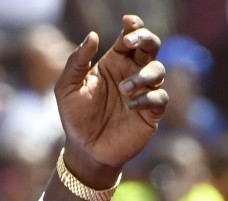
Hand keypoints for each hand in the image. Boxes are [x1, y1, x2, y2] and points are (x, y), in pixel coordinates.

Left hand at [55, 14, 167, 183]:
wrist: (85, 150)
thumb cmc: (75, 117)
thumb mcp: (67, 88)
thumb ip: (76, 62)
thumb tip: (93, 35)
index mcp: (115, 63)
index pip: (130, 37)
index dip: (134, 26)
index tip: (127, 23)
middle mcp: (132, 73)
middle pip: (151, 46)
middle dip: (146, 38)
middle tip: (131, 42)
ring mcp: (144, 92)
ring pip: (158, 70)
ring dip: (143, 75)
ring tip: (124, 89)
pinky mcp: (151, 113)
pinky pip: (160, 97)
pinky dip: (149, 98)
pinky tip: (131, 105)